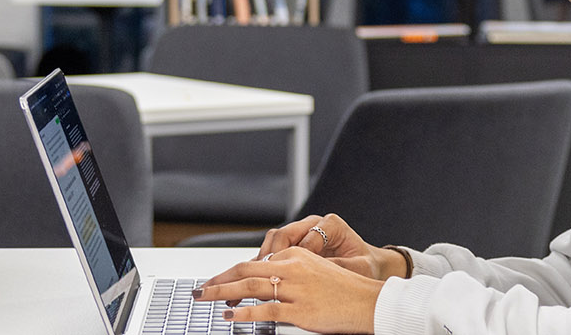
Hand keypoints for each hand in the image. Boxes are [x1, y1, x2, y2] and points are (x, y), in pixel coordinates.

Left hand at [195, 247, 381, 333]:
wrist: (369, 302)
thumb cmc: (345, 290)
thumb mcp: (316, 270)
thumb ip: (290, 272)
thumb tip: (263, 280)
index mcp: (297, 256)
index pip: (256, 262)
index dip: (233, 272)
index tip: (219, 280)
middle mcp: (293, 268)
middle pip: (245, 270)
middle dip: (219, 279)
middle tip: (201, 288)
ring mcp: (296, 289)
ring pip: (249, 287)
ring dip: (222, 292)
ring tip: (206, 298)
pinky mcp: (300, 311)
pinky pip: (264, 310)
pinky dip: (243, 312)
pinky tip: (231, 315)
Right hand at [257, 214, 408, 279]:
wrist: (367, 266)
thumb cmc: (365, 266)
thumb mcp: (359, 268)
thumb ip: (341, 268)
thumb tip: (322, 273)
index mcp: (331, 225)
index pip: (305, 238)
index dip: (295, 259)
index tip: (288, 277)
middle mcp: (314, 224)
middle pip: (284, 234)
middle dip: (272, 257)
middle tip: (265, 277)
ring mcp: (302, 232)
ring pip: (275, 239)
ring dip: (265, 259)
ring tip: (259, 278)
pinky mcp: (295, 243)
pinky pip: (275, 248)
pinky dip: (267, 263)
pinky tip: (262, 278)